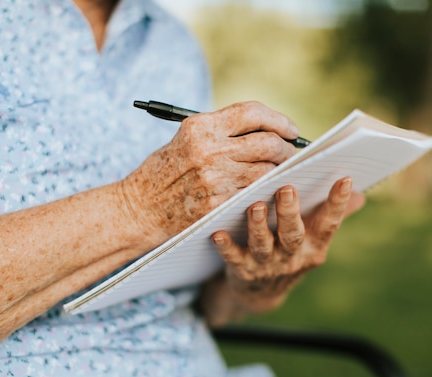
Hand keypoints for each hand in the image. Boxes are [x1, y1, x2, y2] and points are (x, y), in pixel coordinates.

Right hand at [119, 101, 298, 246]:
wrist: (140, 208)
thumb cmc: (164, 172)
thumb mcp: (186, 139)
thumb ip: (223, 131)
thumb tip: (266, 129)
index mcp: (200, 126)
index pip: (252, 113)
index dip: (279, 120)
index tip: (291, 129)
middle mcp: (209, 150)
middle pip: (267, 142)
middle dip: (287, 148)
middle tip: (292, 153)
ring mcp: (214, 179)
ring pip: (266, 171)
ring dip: (280, 171)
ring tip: (281, 172)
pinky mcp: (218, 204)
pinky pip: (255, 194)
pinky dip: (265, 190)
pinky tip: (267, 190)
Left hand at [201, 177, 365, 325]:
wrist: (260, 295)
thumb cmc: (289, 254)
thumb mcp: (312, 240)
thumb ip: (332, 217)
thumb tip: (360, 195)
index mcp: (314, 246)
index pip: (329, 224)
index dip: (337, 203)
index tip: (344, 179)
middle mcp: (292, 257)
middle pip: (292, 234)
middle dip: (289, 212)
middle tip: (286, 188)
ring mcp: (267, 266)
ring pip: (263, 246)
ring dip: (259, 226)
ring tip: (255, 206)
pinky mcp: (243, 272)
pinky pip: (233, 259)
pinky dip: (226, 247)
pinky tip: (217, 234)